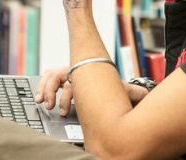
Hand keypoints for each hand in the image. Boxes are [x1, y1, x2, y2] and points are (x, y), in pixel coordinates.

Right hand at [35, 67, 151, 115]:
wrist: (109, 86)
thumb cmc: (114, 89)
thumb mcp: (123, 90)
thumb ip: (134, 91)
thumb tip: (147, 93)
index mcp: (88, 75)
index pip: (73, 84)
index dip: (67, 98)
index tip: (65, 112)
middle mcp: (76, 73)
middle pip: (58, 76)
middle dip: (51, 91)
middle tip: (50, 106)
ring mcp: (68, 75)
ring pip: (51, 76)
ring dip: (44, 88)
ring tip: (42, 102)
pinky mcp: (63, 79)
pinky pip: (48, 79)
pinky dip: (42, 87)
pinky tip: (38, 99)